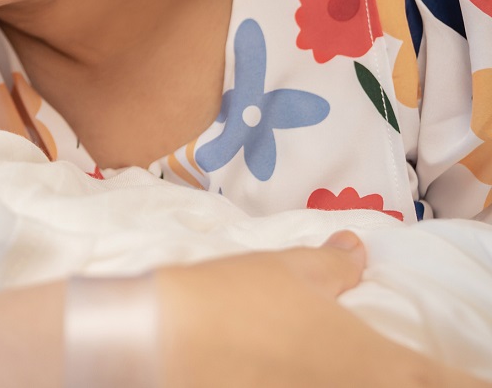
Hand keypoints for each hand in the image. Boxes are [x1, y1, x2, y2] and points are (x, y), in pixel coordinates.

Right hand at [156, 231, 489, 387]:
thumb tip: (356, 248)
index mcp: (378, 365)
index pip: (446, 382)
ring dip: (360, 382)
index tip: (470, 370)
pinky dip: (312, 386)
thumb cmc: (233, 299)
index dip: (466, 377)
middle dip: (413, 378)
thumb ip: (333, 265)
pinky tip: (300, 375)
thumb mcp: (286, 270)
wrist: (161, 341)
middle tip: (404, 366)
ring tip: (337, 367)